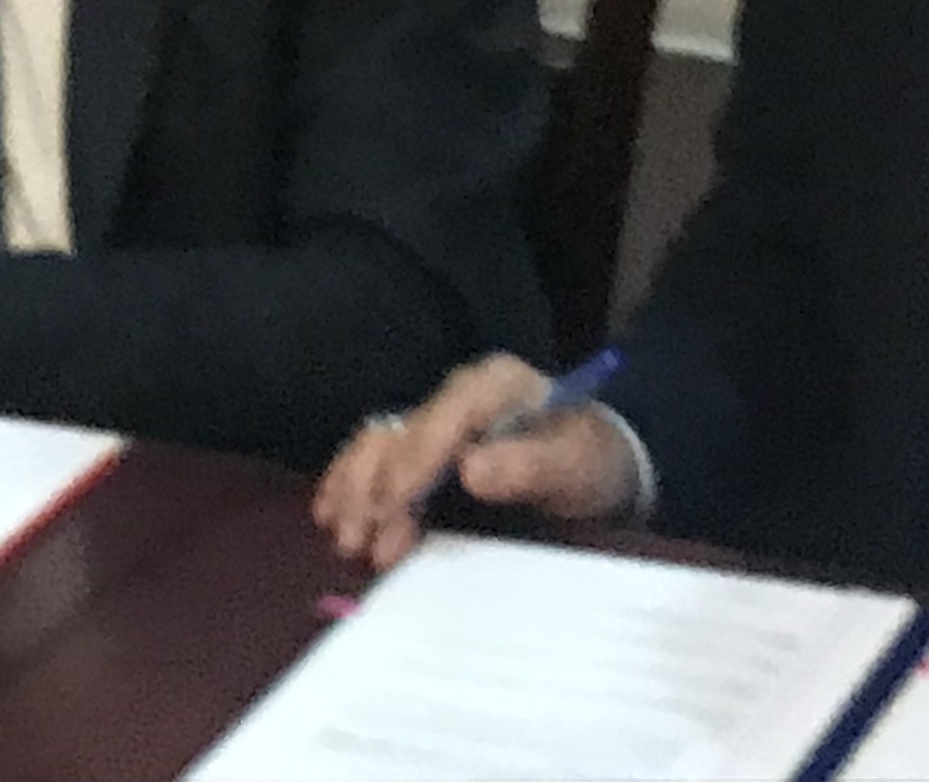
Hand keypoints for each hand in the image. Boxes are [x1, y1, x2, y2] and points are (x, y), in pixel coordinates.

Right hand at [309, 355, 636, 573]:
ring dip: (355, 489)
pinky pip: (377, 455)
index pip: (446, 416)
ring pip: (380, 442)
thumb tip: (471, 470)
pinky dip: (350, 482)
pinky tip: (330, 512)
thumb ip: (530, 465)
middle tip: (358, 542)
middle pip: (404, 433)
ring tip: (344, 539)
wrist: (598, 463)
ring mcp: (438, 419)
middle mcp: (459, 395)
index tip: (394, 506)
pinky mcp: (426, 446)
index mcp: (496, 385)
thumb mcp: (576, 465)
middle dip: (376, 487)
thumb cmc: (590, 462)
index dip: (415, 460)